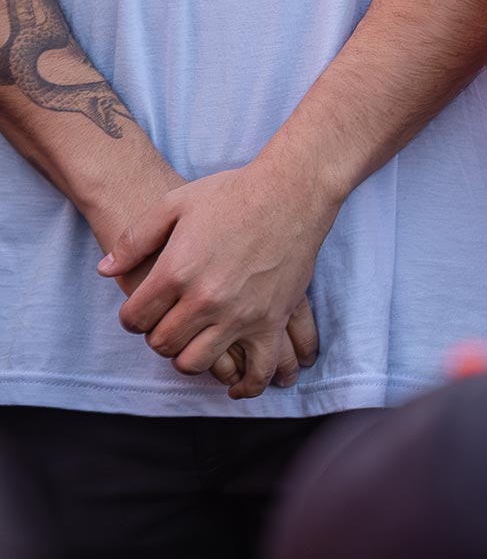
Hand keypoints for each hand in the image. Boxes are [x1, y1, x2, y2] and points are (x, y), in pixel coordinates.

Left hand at [102, 157, 337, 399]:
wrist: (294, 189)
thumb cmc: (233, 193)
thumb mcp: (174, 204)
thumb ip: (134, 239)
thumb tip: (105, 270)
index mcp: (176, 272)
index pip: (134, 319)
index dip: (132, 317)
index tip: (144, 310)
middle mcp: (205, 299)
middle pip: (162, 344)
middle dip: (159, 336)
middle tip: (171, 320)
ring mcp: (241, 314)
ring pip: (196, 363)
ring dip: (190, 356)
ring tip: (197, 340)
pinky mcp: (273, 320)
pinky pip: (255, 370)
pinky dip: (244, 385)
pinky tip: (235, 383)